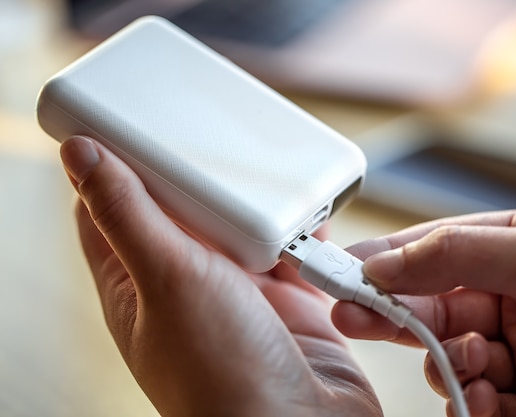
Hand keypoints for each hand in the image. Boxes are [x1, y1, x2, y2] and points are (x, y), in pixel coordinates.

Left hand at [60, 136, 381, 416]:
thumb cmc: (223, 376)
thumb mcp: (167, 278)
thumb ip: (129, 215)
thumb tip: (82, 158)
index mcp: (140, 284)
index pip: (113, 211)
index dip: (117, 166)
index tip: (131, 127)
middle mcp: (188, 288)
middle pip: (185, 212)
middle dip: (199, 177)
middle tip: (210, 140)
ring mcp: (239, 295)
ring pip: (241, 228)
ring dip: (255, 205)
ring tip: (265, 180)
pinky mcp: (287, 301)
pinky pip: (291, 251)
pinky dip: (300, 234)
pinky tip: (306, 222)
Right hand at [333, 206, 515, 416]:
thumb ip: (457, 252)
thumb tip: (384, 259)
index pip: (437, 251)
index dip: (386, 259)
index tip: (340, 270)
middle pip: (437, 306)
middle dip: (395, 312)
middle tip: (351, 314)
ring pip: (455, 361)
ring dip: (448, 365)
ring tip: (465, 365)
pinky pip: (485, 407)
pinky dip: (473, 407)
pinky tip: (479, 399)